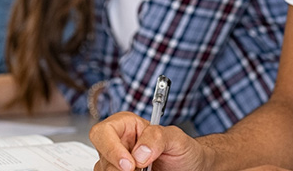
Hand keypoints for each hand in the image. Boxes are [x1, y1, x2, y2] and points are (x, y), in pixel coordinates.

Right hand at [90, 112, 204, 170]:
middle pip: (102, 159)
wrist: (190, 167)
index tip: (129, 164)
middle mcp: (118, 145)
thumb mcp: (176, 137)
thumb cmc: (182, 149)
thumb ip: (158, 136)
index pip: (103, 132)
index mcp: (127, 126)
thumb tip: (139, 152)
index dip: (111, 148)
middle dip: (118, 168)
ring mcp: (117, 165)